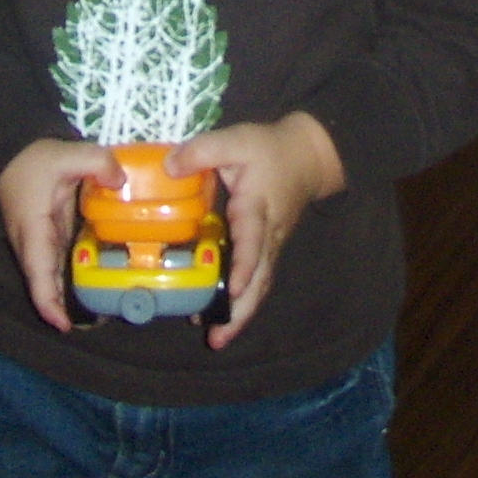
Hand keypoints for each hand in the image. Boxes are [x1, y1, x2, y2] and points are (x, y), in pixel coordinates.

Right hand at [0, 135, 121, 331]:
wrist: (11, 156)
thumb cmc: (32, 160)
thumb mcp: (66, 154)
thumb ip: (96, 162)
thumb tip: (121, 182)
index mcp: (33, 229)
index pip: (38, 273)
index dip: (48, 302)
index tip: (64, 325)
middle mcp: (33, 244)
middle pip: (46, 285)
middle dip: (63, 308)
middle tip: (97, 325)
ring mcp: (41, 243)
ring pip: (54, 277)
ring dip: (70, 297)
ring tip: (102, 314)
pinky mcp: (50, 237)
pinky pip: (61, 264)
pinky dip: (75, 278)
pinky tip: (99, 284)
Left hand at [166, 112, 345, 348]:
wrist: (308, 156)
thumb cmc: (269, 149)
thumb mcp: (236, 140)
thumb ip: (203, 151)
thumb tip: (169, 169)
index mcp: (257, 207)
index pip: (253, 241)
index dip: (243, 266)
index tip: (233, 290)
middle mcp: (268, 234)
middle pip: (260, 279)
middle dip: (241, 310)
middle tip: (220, 336)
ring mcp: (271, 246)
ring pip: (261, 286)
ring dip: (242, 314)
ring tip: (219, 338)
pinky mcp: (268, 250)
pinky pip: (259, 281)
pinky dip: (244, 302)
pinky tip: (222, 316)